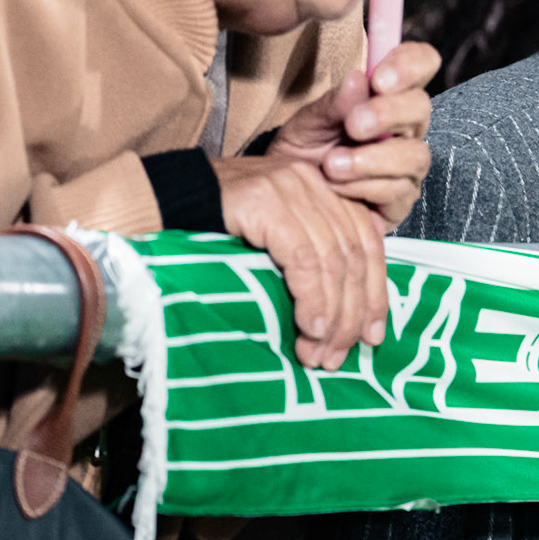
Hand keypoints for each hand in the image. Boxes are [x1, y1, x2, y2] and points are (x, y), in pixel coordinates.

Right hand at [213, 155, 387, 370]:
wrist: (161, 203)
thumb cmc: (217, 231)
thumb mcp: (276, 241)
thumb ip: (312, 259)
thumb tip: (345, 317)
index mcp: (324, 189)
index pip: (367, 241)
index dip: (376, 291)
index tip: (373, 335)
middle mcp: (314, 183)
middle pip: (353, 254)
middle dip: (353, 312)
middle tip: (340, 357)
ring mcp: (291, 187)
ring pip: (332, 260)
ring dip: (331, 315)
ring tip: (319, 354)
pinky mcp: (267, 201)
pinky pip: (302, 258)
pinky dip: (312, 297)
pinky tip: (310, 327)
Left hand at [269, 41, 440, 227]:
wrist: (290, 197)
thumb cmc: (304, 151)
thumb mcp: (309, 122)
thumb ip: (334, 103)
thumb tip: (358, 79)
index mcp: (389, 96)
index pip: (421, 63)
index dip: (409, 64)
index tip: (379, 79)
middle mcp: (406, 128)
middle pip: (421, 107)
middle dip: (388, 113)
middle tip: (353, 125)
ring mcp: (407, 166)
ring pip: (414, 154)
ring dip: (372, 159)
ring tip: (332, 164)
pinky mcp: (401, 200)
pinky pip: (398, 191)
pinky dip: (363, 186)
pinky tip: (337, 186)